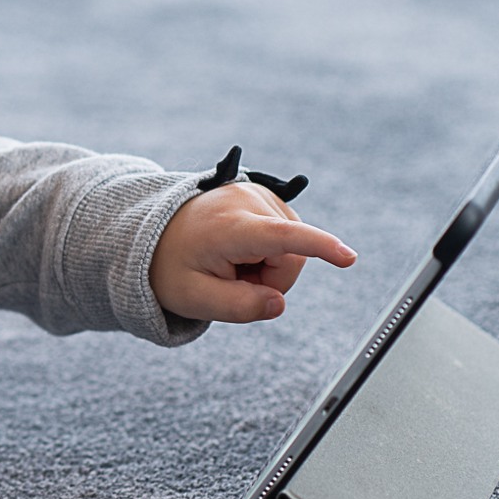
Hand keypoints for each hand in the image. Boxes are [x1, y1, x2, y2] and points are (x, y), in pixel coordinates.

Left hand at [150, 182, 357, 322]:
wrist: (151, 231)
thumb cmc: (169, 265)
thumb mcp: (193, 298)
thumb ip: (238, 307)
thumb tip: (278, 304)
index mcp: (227, 226)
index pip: (281, 236)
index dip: (317, 247)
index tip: (348, 257)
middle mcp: (245, 200)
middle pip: (291, 258)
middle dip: (270, 280)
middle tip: (229, 281)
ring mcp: (256, 192)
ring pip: (292, 248)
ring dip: (268, 266)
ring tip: (229, 262)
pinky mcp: (264, 195)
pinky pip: (286, 235)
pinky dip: (268, 251)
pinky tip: (240, 250)